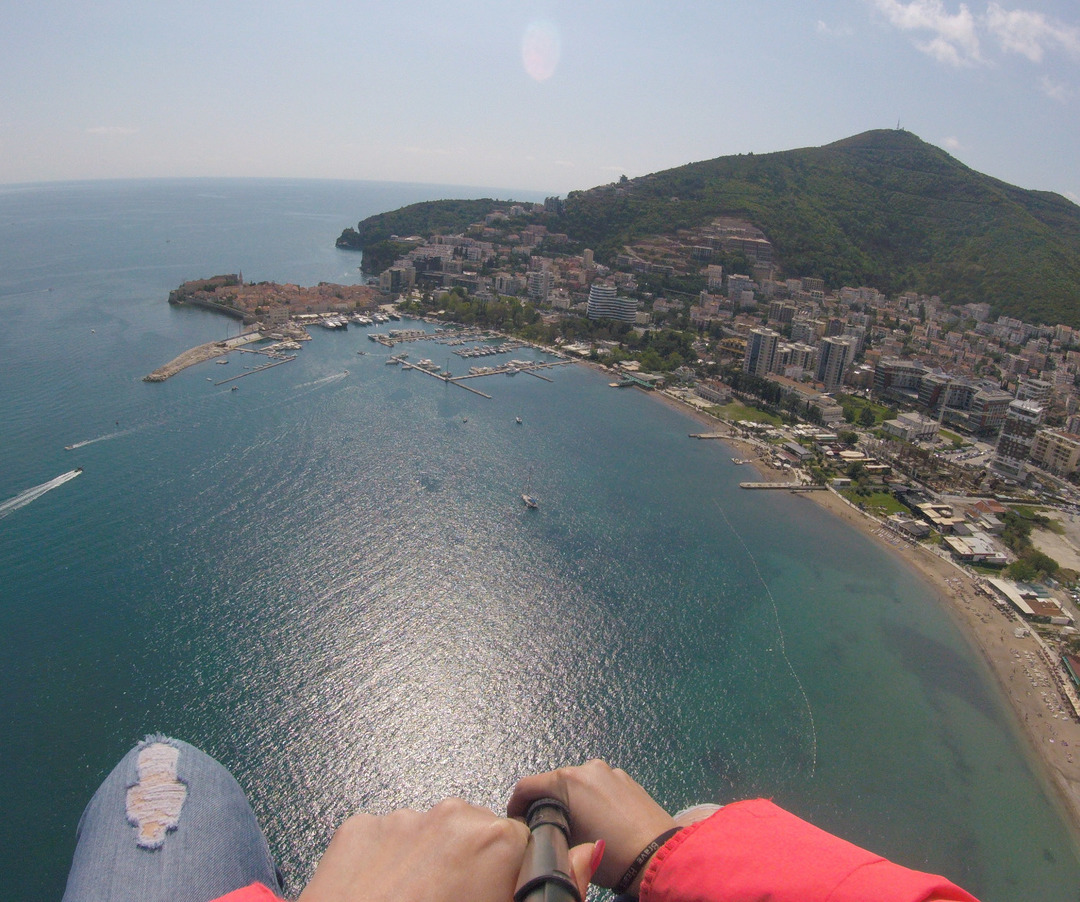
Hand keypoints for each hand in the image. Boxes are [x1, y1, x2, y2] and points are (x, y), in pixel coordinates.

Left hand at [299, 798, 528, 901]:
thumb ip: (508, 895)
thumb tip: (509, 892)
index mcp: (494, 842)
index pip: (523, 841)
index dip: (510, 870)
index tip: (498, 889)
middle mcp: (451, 817)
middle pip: (474, 830)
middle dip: (466, 861)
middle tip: (452, 900)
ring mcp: (401, 818)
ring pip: (427, 833)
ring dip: (425, 861)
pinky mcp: (360, 826)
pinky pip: (384, 838)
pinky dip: (385, 862)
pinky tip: (380, 896)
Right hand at [508, 760, 676, 891]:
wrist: (658, 855)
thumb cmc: (611, 854)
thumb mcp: (568, 845)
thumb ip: (548, 828)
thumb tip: (541, 826)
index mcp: (567, 781)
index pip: (527, 786)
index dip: (516, 804)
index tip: (516, 821)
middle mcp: (587, 768)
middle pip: (553, 782)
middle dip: (545, 803)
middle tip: (546, 828)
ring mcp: (609, 771)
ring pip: (578, 783)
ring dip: (570, 800)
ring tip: (576, 825)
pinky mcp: (626, 779)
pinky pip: (599, 786)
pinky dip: (592, 799)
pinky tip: (599, 820)